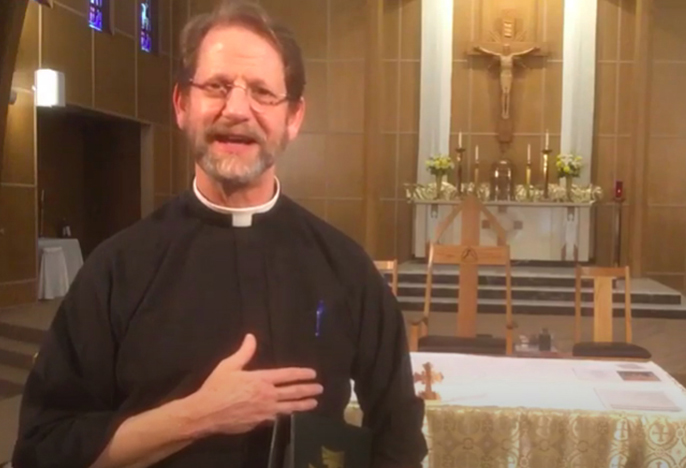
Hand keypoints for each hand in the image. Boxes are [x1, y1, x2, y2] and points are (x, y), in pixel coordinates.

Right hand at [186, 334, 321, 436]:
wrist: (206, 413)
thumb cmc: (217, 388)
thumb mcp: (229, 366)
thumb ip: (244, 352)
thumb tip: (251, 337)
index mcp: (261, 380)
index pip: (287, 375)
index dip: (302, 374)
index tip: (313, 374)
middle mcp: (267, 395)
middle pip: (293, 392)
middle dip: (308, 390)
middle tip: (319, 389)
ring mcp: (265, 411)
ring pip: (289, 408)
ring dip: (303, 405)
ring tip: (313, 403)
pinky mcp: (259, 423)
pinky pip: (275, 418)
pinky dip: (284, 414)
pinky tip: (289, 414)